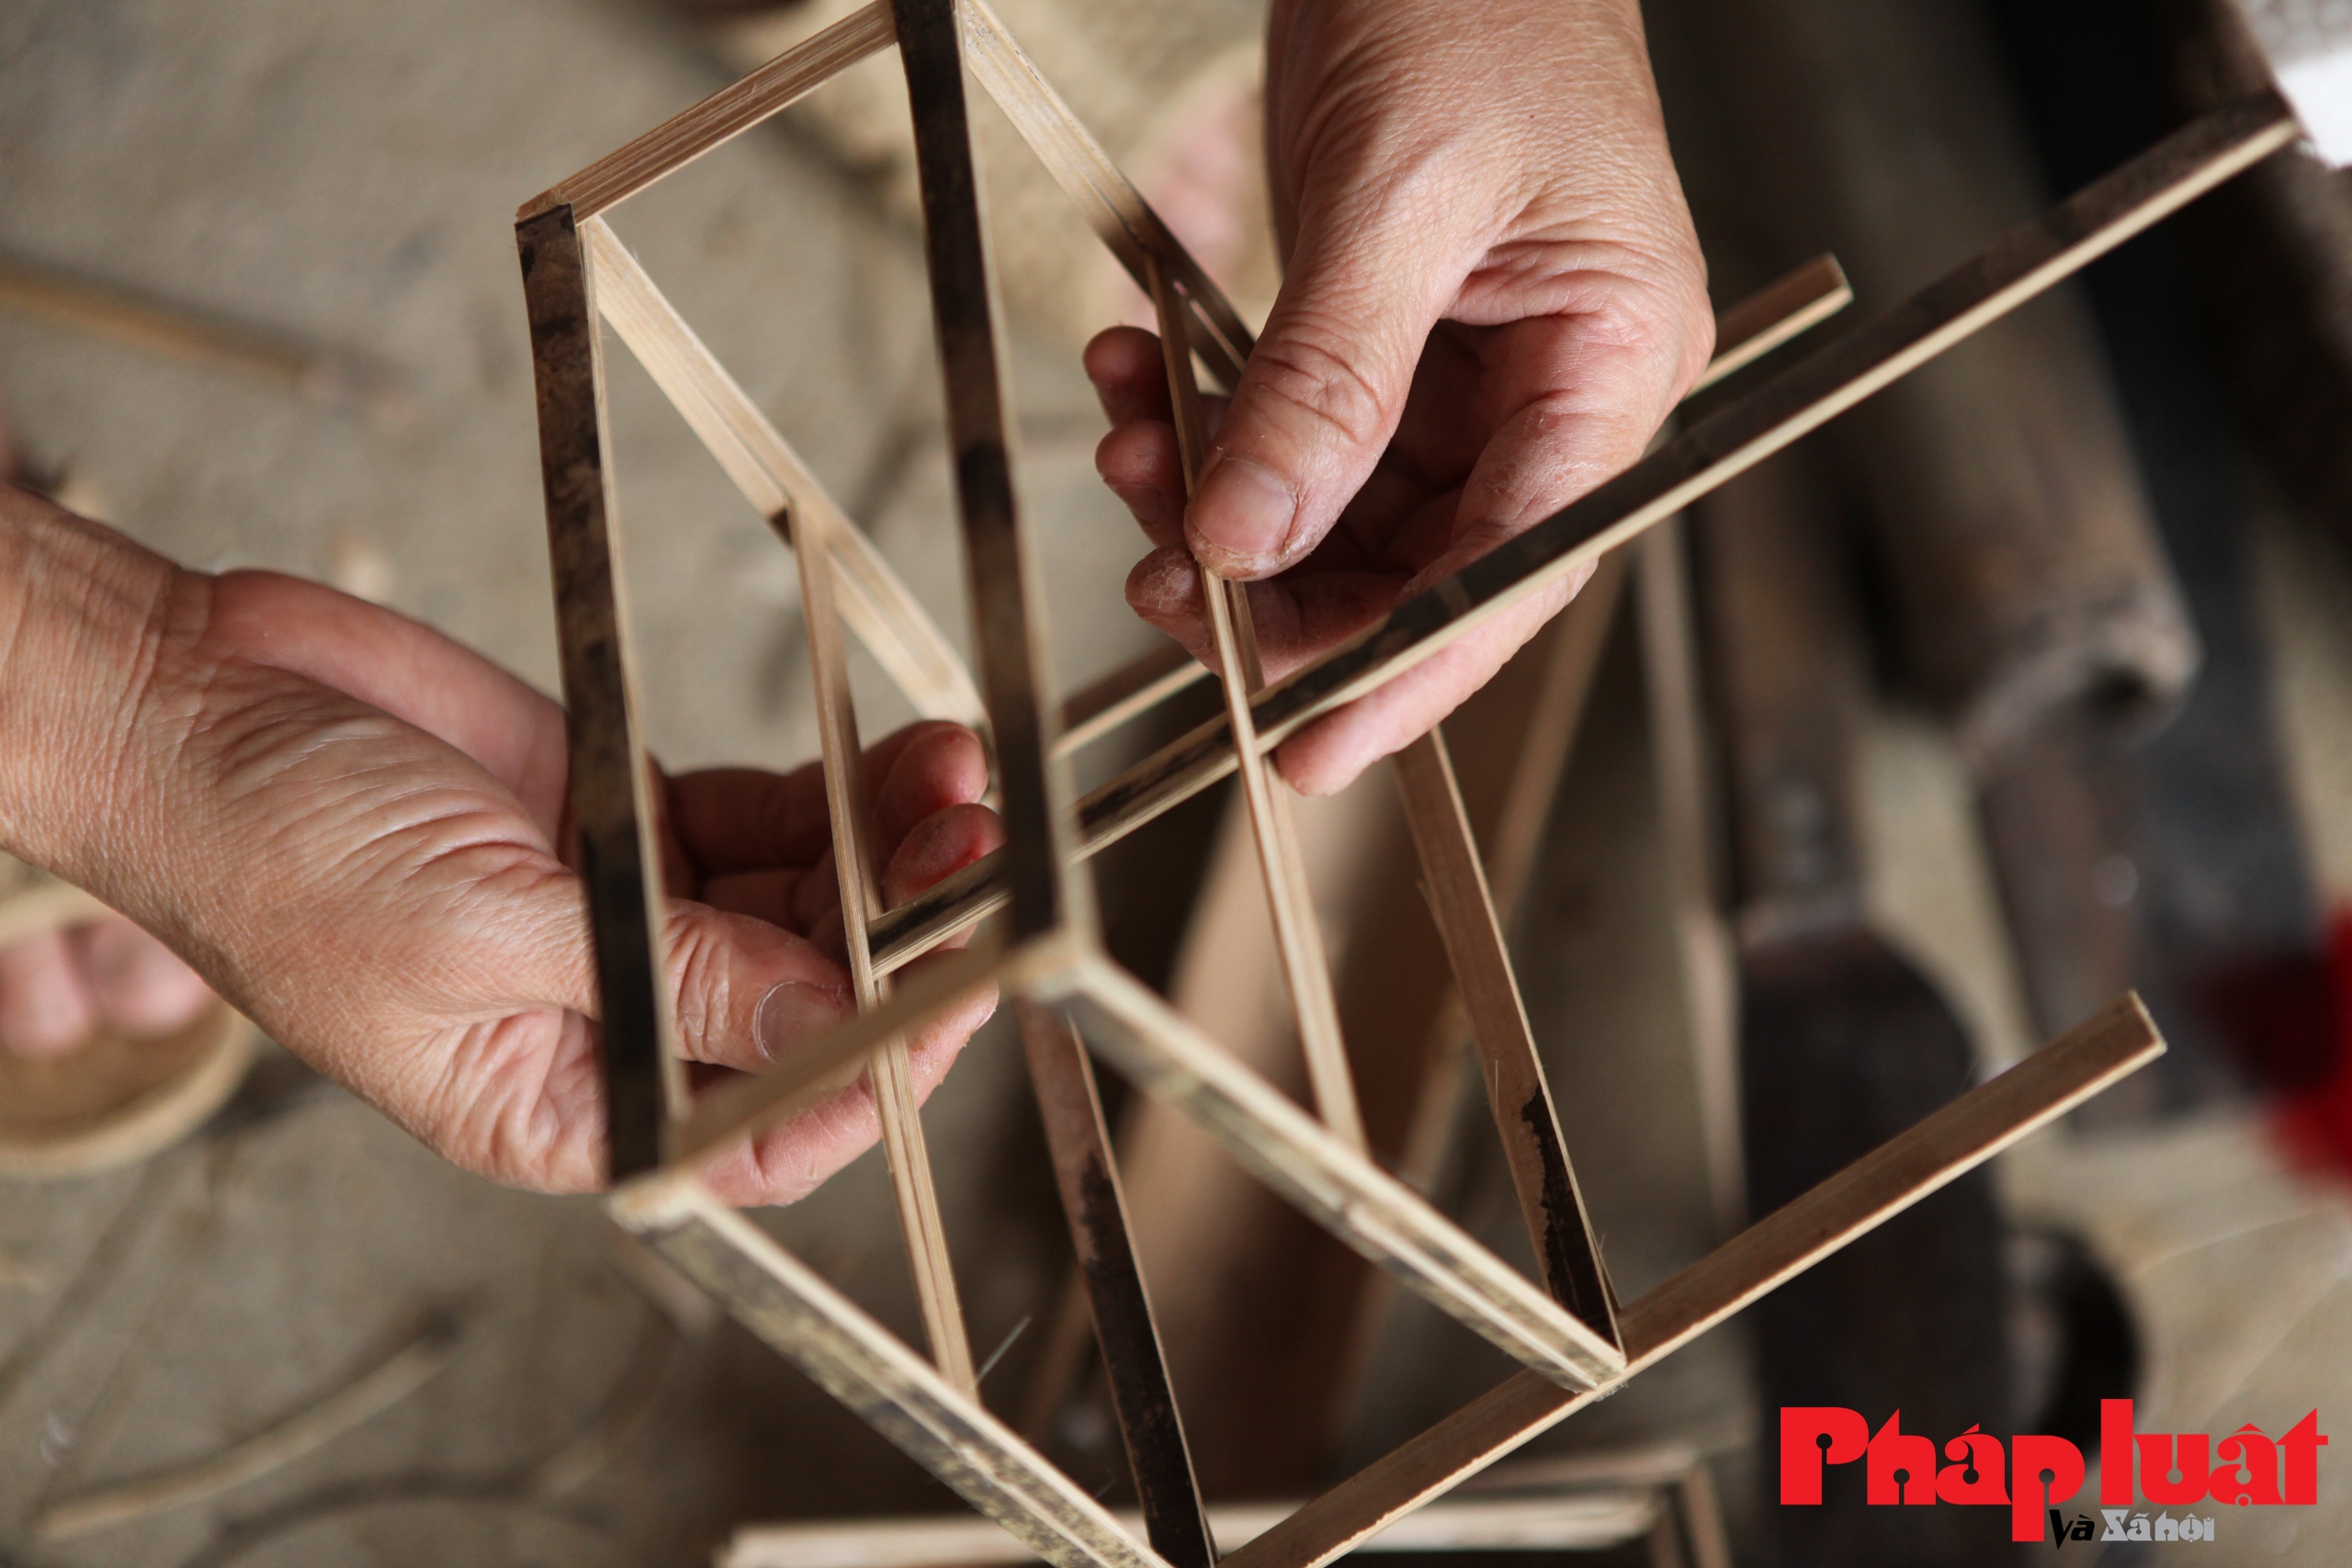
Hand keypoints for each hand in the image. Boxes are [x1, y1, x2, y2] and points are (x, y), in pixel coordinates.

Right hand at [0, 487, 1000, 1203]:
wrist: (197, 703)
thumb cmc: (277, 850)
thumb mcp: (481, 932)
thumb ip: (667, 978)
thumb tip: (826, 1027)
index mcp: (563, 1104)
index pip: (759, 1131)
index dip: (873, 1073)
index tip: (956, 996)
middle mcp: (615, 1021)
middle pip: (807, 1006)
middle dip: (904, 939)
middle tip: (979, 862)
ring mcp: (632, 915)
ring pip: (807, 908)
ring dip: (892, 856)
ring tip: (959, 786)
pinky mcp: (634, 819)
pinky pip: (772, 823)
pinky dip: (842, 798)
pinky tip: (906, 759)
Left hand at [1090, 0, 1711, 792]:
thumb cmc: (1468, 2)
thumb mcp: (1392, 202)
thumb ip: (1325, 385)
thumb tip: (1253, 546)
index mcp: (1615, 361)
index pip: (1515, 566)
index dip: (1406, 669)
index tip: (1304, 743)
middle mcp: (1557, 388)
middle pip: (1422, 562)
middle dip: (1285, 588)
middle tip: (1165, 590)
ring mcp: (1476, 372)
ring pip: (1346, 510)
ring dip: (1227, 504)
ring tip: (1131, 451)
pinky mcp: (1396, 343)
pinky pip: (1304, 434)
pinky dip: (1216, 427)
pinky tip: (1144, 384)